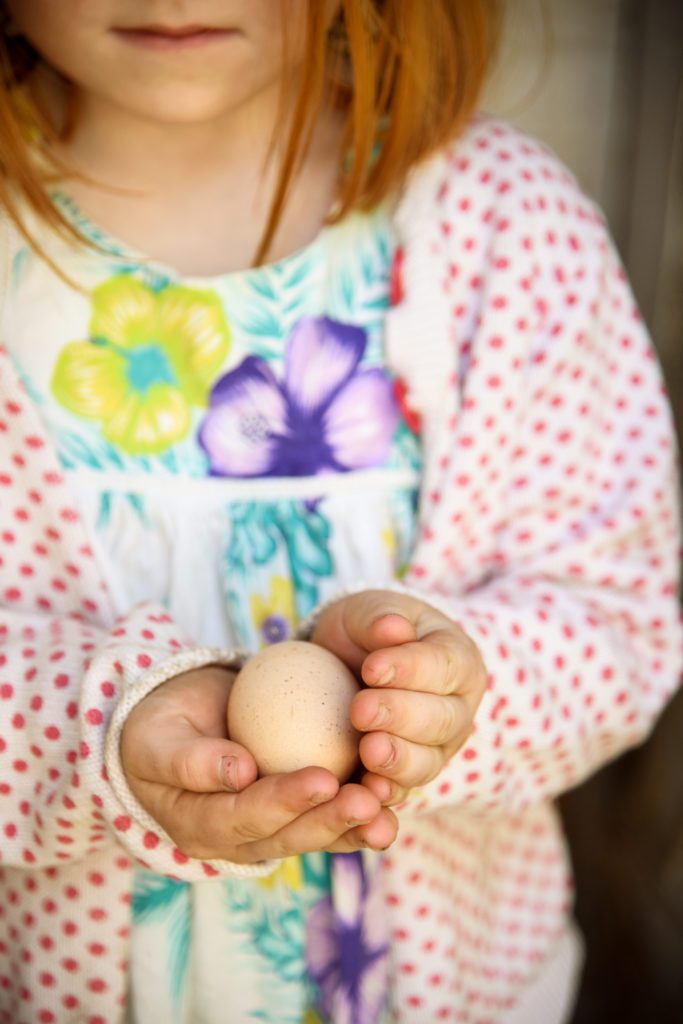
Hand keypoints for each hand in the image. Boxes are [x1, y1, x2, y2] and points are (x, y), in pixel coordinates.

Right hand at [120, 665, 397, 862]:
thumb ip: (189, 759)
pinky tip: (395, 790)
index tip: (323, 780)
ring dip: (357, 822)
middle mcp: (239, 839)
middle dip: (332, 821)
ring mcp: (270, 829)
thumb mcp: (155, 738)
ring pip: (318, 833)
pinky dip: (364, 806)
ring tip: (390, 802)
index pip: (245, 818)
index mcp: (200, 826)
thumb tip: (239, 772)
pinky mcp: (296, 810)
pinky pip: (332, 814)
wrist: (178, 724)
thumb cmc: (158, 728)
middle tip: (369, 798)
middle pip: (290, 836)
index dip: (285, 803)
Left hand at [310, 590, 486, 804]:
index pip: (443, 666)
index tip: (372, 668)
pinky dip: (386, 793)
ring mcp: (438, 749)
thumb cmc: (369, 630)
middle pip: (442, 720)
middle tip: (361, 710)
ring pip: (428, 761)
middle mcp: (458, 710)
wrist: (353, 663)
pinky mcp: (409, 777)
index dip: (410, 669)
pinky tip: (366, 792)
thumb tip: (393, 628)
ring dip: (398, 760)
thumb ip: (380, 617)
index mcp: (459, 661)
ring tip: (368, 751)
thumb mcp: (370, 611)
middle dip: (401, 716)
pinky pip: (402, 790)